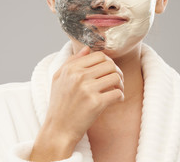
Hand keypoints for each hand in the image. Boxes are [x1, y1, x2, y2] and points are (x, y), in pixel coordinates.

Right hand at [30, 46, 123, 160]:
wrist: (58, 130)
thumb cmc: (59, 104)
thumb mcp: (58, 78)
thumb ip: (71, 61)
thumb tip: (87, 48)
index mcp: (71, 69)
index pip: (99, 55)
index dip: (108, 62)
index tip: (108, 71)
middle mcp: (79, 76)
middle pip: (110, 64)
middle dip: (117, 72)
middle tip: (116, 81)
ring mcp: (87, 89)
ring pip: (116, 77)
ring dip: (120, 84)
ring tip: (117, 90)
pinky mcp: (96, 103)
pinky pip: (117, 93)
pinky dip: (120, 96)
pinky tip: (116, 100)